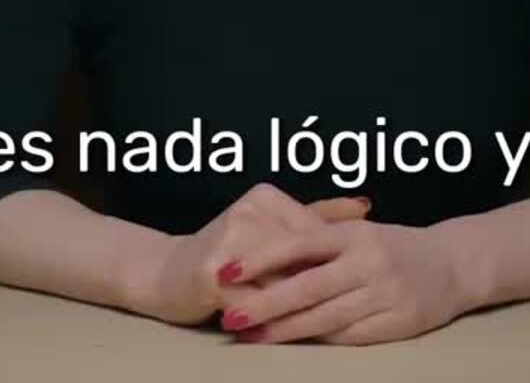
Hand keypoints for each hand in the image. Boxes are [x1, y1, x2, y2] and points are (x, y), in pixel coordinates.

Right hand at [127, 183, 368, 324]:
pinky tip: (289, 331)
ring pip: (282, 281)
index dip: (336, 261)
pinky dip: (274, 319)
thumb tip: (365, 206)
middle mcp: (247, 212)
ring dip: (303, 305)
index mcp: (265, 197)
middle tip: (349, 303)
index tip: (357, 279)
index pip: (315, 232)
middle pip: (301, 258)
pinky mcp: (211, 274)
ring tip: (326, 321)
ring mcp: (228, 241)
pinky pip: (255, 301)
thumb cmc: (227, 256)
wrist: (164, 274)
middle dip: (323, 285)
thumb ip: (316, 216)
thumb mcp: (271, 229)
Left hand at [214, 219, 473, 344]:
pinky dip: (319, 340)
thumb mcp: (359, 232)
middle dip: (265, 304)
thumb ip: (317, 240)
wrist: (455, 264)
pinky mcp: (398, 323)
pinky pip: (350, 336)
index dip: (260, 259)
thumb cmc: (394, 246)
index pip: (299, 244)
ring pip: (326, 317)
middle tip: (230, 317)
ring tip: (253, 336)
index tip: (226, 272)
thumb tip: (260, 253)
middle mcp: (369, 262)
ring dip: (285, 330)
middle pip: (308, 287)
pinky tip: (293, 342)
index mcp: (354, 234)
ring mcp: (385, 294)